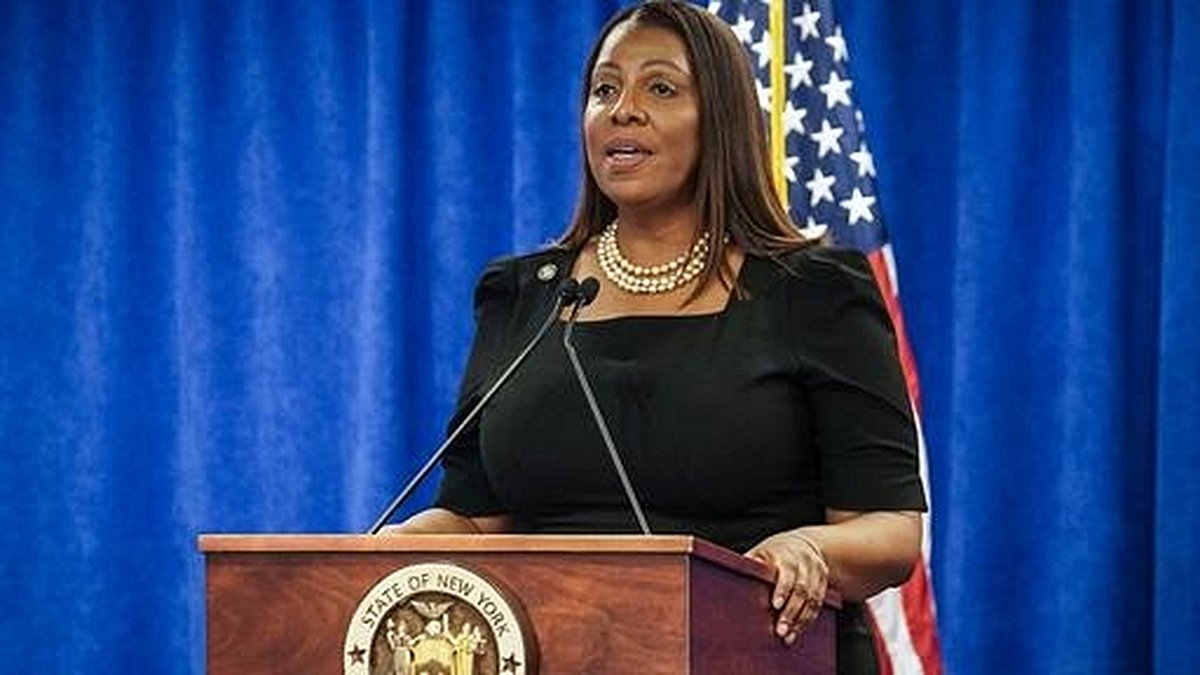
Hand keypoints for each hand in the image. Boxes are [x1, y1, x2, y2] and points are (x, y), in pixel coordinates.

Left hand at [746, 530, 828, 644]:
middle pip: (801, 590)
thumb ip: (751, 563)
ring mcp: (816, 572)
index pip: (786, 574)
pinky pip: (818, 604)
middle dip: (791, 613)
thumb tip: (733, 573)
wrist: (806, 543)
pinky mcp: (823, 582)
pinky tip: (798, 630)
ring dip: (800, 620)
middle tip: (780, 631)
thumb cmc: (775, 551)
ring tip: (788, 637)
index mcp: (786, 555)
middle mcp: (804, 563)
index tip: (775, 605)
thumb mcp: (761, 551)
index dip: (782, 590)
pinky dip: (808, 619)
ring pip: (812, 600)